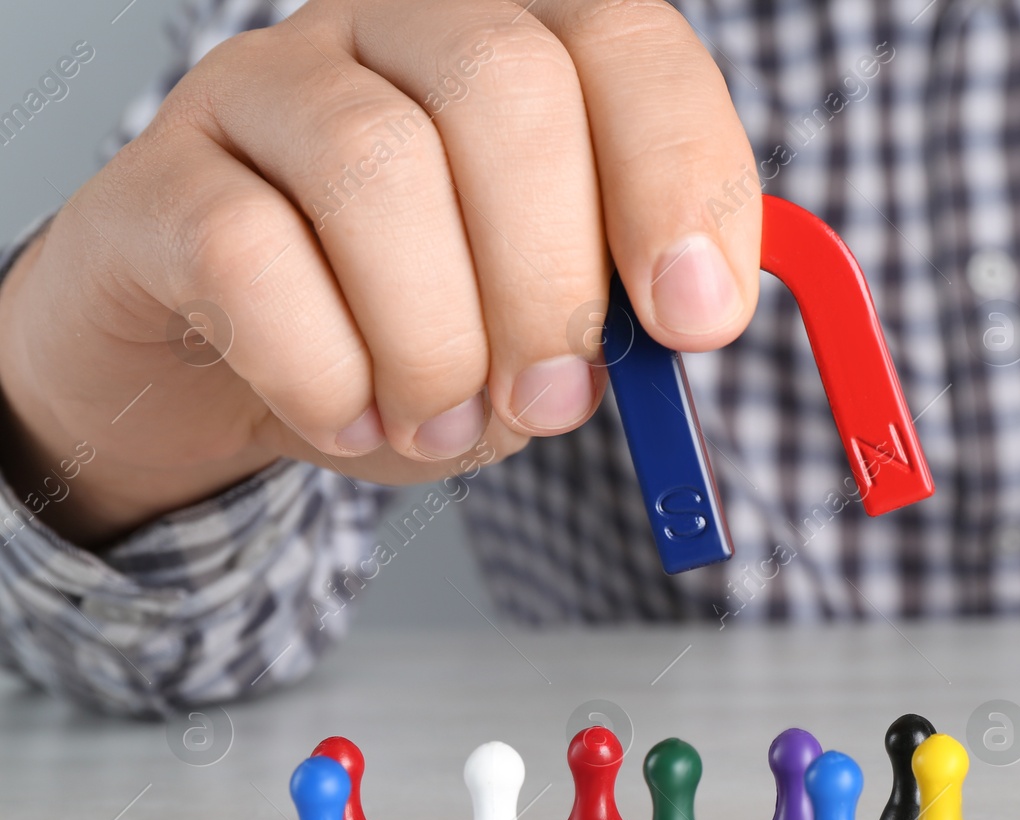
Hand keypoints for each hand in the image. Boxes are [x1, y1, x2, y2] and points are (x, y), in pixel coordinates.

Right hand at [0, 0, 759, 544]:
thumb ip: (624, 314)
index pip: (626, 47)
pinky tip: (345, 414)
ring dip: (434, 341)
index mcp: (521, 46)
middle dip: (547, 281)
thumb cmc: (412, 335)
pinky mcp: (162, 177)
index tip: (697, 322)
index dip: (678, 179)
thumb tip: (689, 313)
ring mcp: (270, 86)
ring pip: (375, 166)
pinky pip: (247, 252)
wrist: (233, 372)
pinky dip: (322, 369)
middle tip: (550, 403)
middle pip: (505, 87)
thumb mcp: (547, 331)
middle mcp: (395, 30)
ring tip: (440, 420)